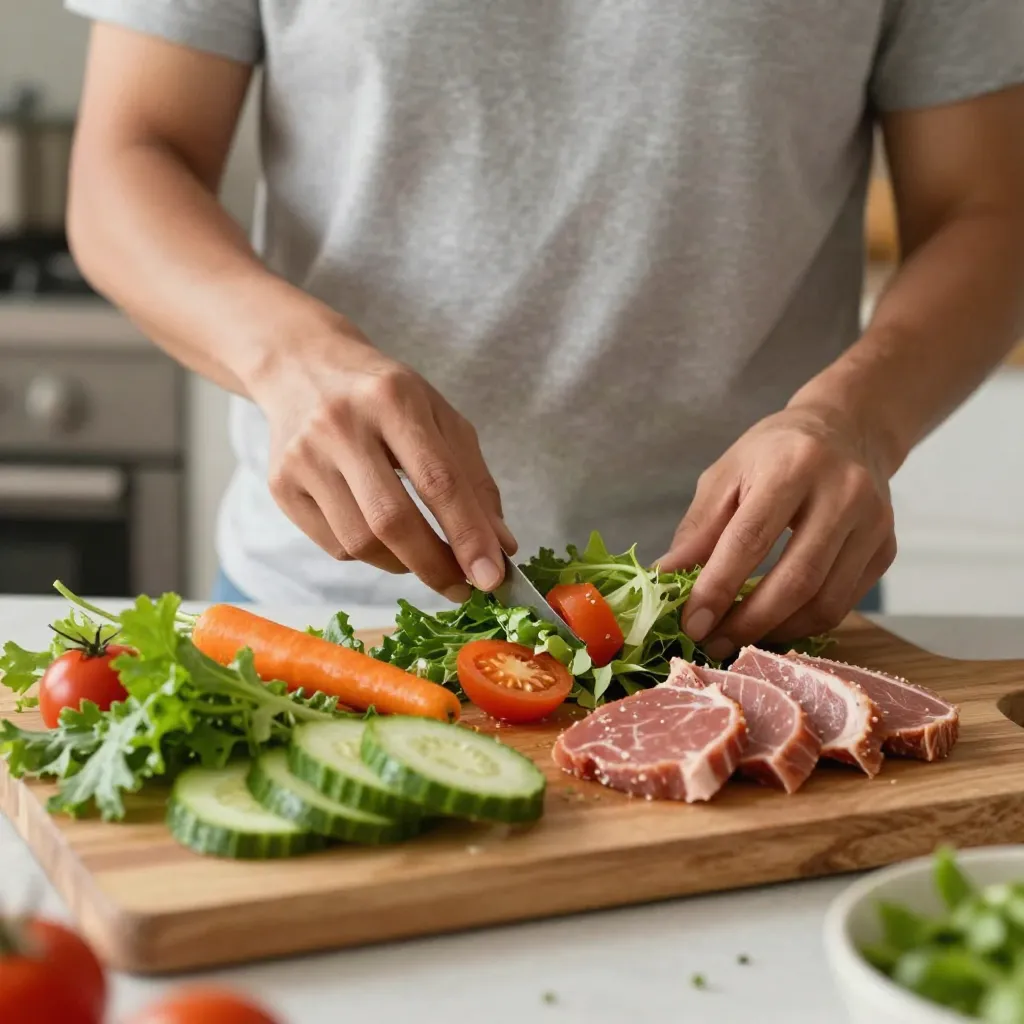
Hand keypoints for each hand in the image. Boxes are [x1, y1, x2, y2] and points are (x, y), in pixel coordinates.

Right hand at [247, 321, 515, 600]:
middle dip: (435, 566)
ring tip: (423, 556)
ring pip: (359, 543)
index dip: (468, 535)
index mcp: (393, 398)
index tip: (493, 577)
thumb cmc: (385, 398)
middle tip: (462, 587)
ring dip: (403, 565)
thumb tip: (501, 547)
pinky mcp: (280, 485)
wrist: (302, 367)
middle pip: (392, 520)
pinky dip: (369, 555)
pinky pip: (335, 547)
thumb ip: (474, 480)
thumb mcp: (439, 418)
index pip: (438, 480)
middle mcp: (341, 424)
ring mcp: (304, 456)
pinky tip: (379, 533)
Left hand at [658, 403, 896, 658]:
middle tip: (714, 643)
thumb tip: (665, 580)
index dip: (718, 588)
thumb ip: (698, 530)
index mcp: (793, 466)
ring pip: (826, 601)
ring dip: (777, 631)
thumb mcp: (726, 476)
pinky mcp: (887, 548)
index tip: (692, 624)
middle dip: (750, 622)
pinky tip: (772, 624)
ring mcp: (874, 523)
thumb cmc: (774, 453)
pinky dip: (803, 623)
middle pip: (797, 579)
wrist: (845, 429)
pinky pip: (844, 604)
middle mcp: (843, 493)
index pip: (751, 539)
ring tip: (738, 639)